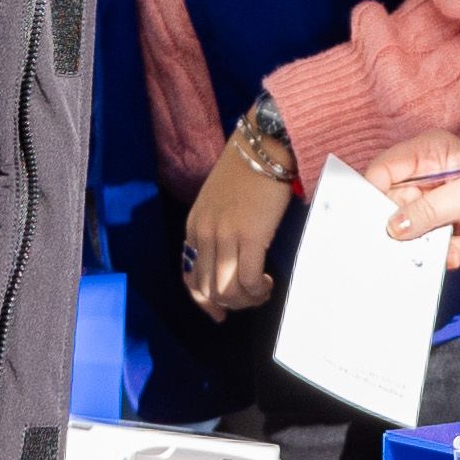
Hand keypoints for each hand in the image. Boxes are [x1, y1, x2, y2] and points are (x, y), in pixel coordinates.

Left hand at [184, 140, 288, 318]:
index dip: (205, 302)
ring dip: (246, 300)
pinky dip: (258, 290)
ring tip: (262, 291)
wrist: (264, 146)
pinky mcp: (250, 236)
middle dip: (231, 304)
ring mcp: (225, 236)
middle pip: (209, 289)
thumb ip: (216, 230)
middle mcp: (204, 234)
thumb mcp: (218, 203)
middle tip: (251, 299)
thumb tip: (226, 262)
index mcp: (194, 226)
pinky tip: (269, 283)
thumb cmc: (247, 171)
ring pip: (227, 290)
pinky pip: (249, 279)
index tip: (221, 313)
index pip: (190, 278)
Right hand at [368, 132, 459, 267]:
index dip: (374, 196)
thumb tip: (393, 227)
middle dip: (408, 230)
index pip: (383, 170)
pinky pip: (426, 249)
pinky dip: (446, 255)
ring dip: (432, 246)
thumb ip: (429, 211)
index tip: (381, 223)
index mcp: (428, 154)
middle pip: (388, 207)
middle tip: (430, 240)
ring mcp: (432, 205)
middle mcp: (425, 179)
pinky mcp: (442, 229)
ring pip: (407, 234)